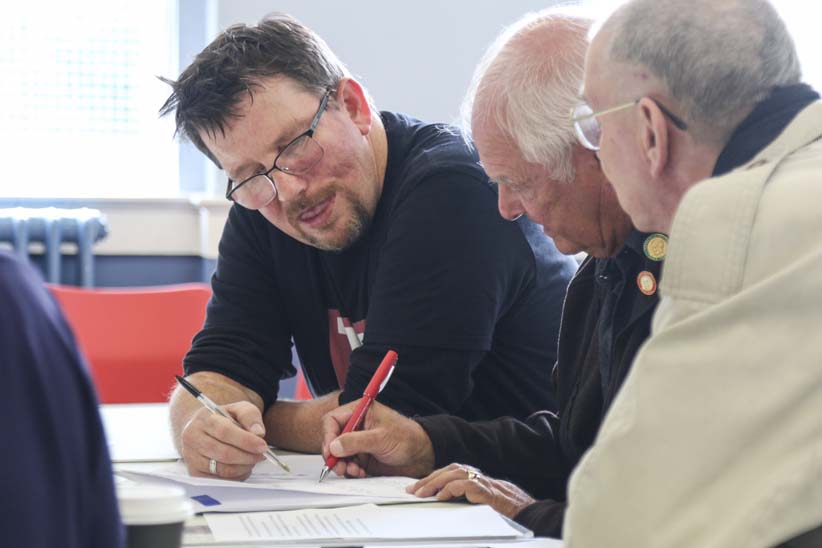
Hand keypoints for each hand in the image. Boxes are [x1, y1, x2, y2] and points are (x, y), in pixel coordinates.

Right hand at [179, 401, 267, 480]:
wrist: (201, 428)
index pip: (225, 432)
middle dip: (247, 457)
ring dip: (243, 467)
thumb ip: (250, 416)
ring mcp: (191, 457)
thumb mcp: (238, 409)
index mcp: (203, 418)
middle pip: (224, 453)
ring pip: (222, 469)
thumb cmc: (222, 419)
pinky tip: (242, 467)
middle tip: (262, 455)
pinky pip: (219, 480)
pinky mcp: (194, 472)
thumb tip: (258, 433)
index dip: (246, 441)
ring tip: (252, 460)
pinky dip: (235, 477)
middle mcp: (192, 438)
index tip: (262, 446)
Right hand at [321, 400, 434, 478]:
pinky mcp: (361, 457)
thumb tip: (334, 446)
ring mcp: (357, 442)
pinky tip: (359, 472)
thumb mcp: (381, 438)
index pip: (333, 420)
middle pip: (332, 439)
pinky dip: (350, 470)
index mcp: (359, 412)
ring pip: (338, 454)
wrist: (420, 456)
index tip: (331, 451)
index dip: (328, 436)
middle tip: (338, 466)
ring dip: (342, 465)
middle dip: (334, 454)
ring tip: (352, 470)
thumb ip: (356, 441)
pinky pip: (347, 464)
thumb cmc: (407, 438)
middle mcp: (356, 426)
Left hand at [408, 463, 535, 518]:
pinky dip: (450, 489)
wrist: (527, 512)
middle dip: (428, 479)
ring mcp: (482, 481)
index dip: (432, 477)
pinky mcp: (485, 490)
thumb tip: (443, 501)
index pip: (449, 471)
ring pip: (453, 474)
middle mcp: (477, 476)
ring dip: (435, 482)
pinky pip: (463, 486)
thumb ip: (465, 499)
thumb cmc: (505, 509)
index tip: (417, 487)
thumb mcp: (480, 502)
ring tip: (421, 493)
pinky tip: (440, 497)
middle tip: (413, 489)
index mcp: (475, 477)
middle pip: (448, 470)